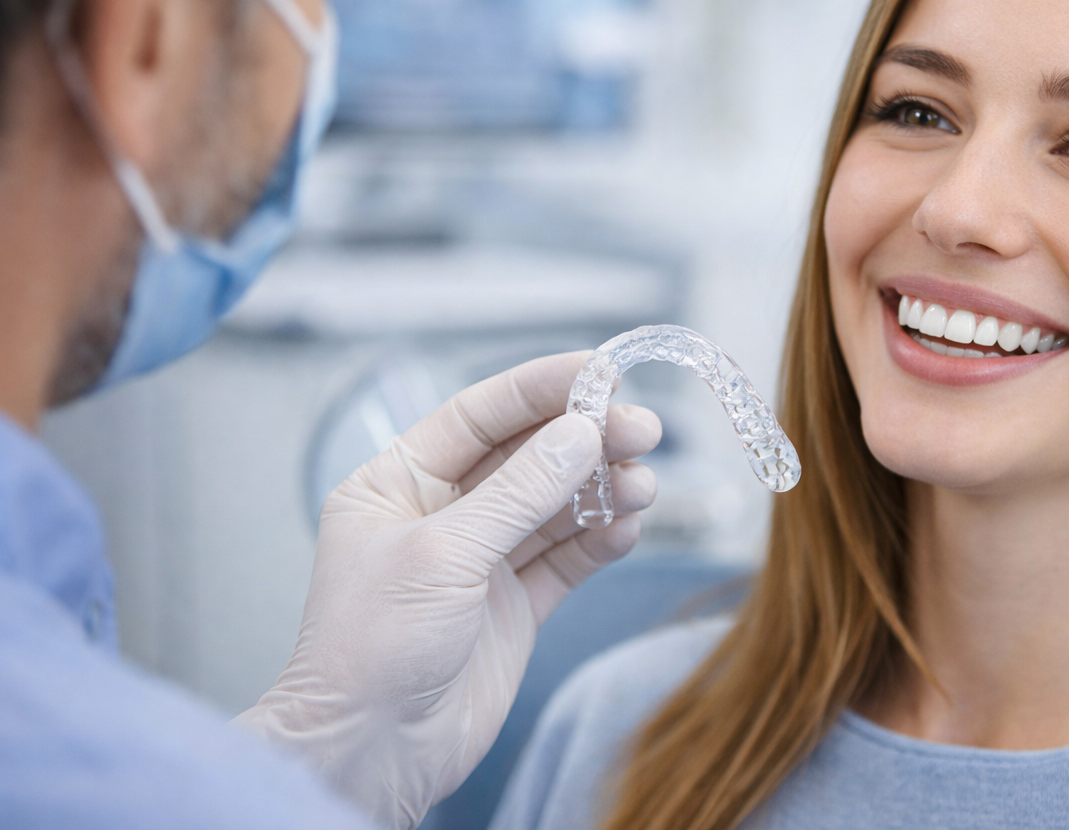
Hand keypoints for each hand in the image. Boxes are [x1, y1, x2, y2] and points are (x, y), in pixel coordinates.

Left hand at [233, 351, 659, 827]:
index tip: (603, 370)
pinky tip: (626, 528)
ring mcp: (482, 560)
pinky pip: (568, 558)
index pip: (480, 415)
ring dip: (603, 488)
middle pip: (529, 456)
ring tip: (643, 485)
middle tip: (643, 429)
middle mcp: (443, 513)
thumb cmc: (371, 648)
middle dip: (587, 439)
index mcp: (399, 482)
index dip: (542, 388)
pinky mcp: (514, 605)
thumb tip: (581, 432)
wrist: (370, 754)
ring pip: (557, 505)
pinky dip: (600, 540)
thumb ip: (519, 492)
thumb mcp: (444, 553)